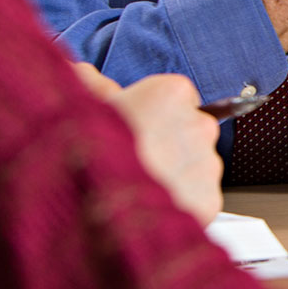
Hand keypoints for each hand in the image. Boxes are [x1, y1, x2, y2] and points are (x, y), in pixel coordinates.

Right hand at [74, 64, 222, 225]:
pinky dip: (178, 205)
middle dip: (166, 145)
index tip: (134, 129)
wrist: (92, 216)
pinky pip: (197, 199)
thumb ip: (91, 88)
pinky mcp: (208, 201)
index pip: (177, 98)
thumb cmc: (83, 157)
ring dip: (173, 176)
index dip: (153, 115)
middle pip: (189, 131)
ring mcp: (207, 164)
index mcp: (171, 94)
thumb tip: (84, 73)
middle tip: (131, 163)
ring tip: (133, 191)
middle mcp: (199, 125)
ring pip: (195, 166)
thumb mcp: (79, 110)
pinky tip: (145, 209)